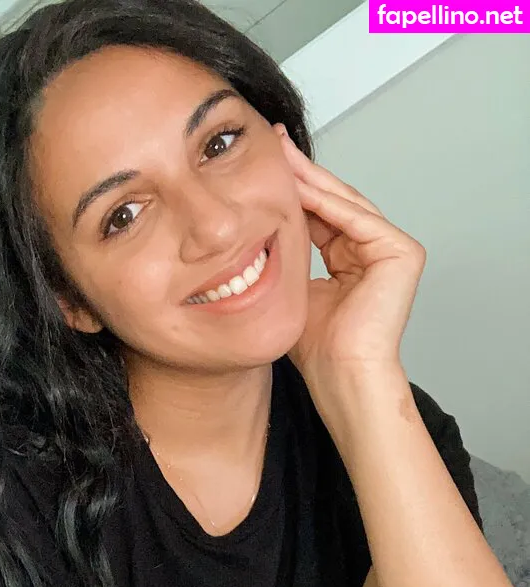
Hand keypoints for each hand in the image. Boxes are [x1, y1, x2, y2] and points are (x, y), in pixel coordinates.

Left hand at [279, 130, 425, 389]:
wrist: (339, 373)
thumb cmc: (317, 348)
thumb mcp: (294, 288)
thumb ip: (286, 257)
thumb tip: (254, 233)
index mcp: (354, 260)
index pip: (322, 215)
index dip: (294, 190)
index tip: (265, 164)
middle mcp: (377, 250)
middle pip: (335, 202)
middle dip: (302, 173)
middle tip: (272, 142)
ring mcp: (394, 250)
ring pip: (344, 205)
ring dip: (310, 179)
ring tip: (279, 153)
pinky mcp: (401, 253)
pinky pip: (356, 218)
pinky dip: (326, 202)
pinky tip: (297, 183)